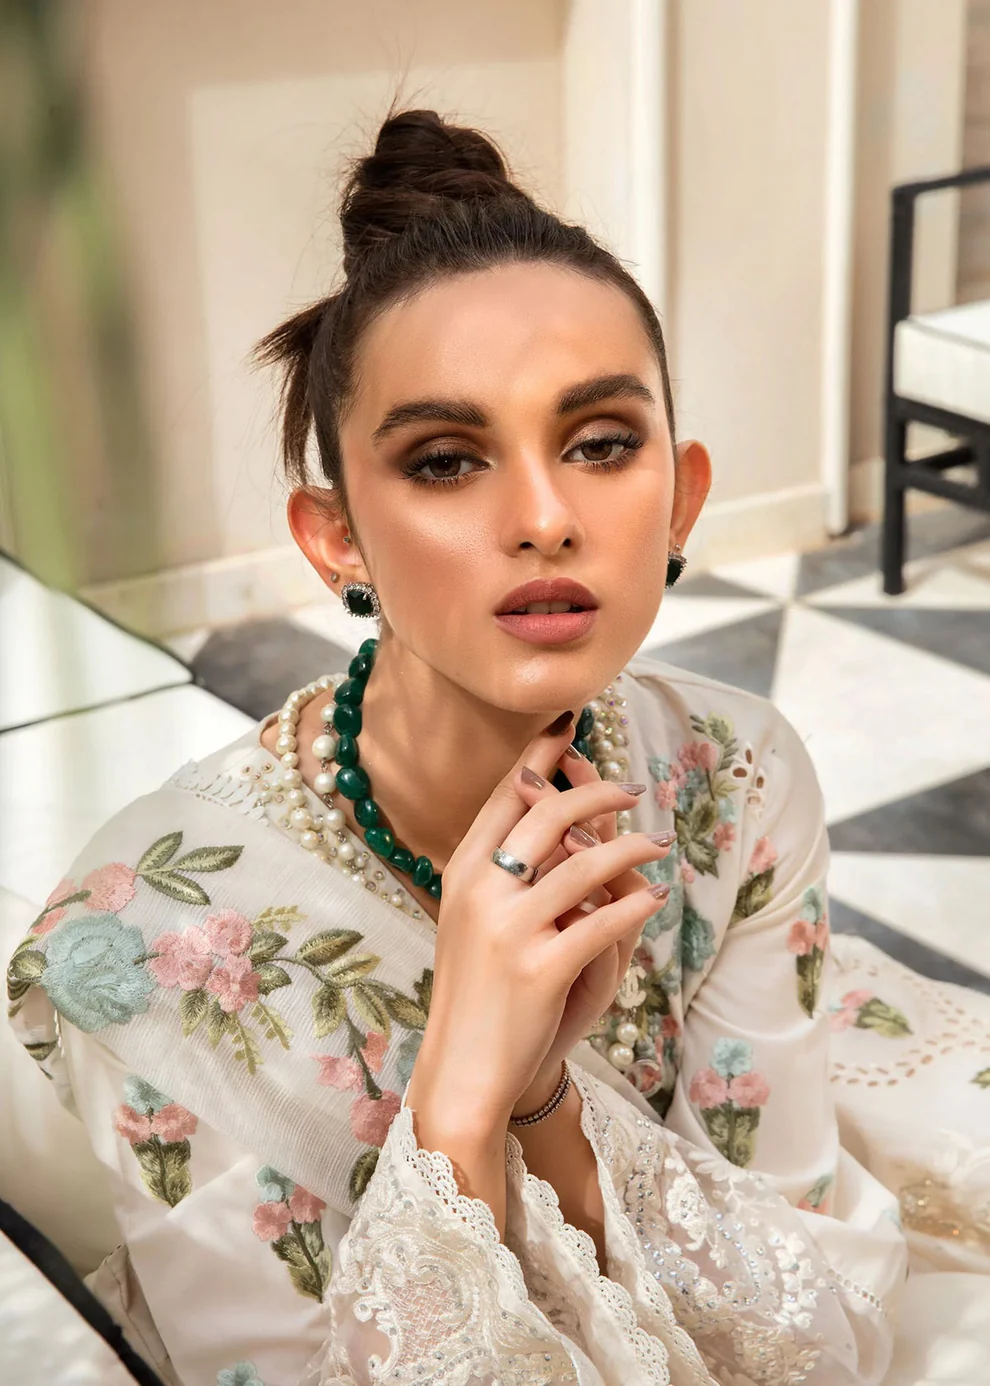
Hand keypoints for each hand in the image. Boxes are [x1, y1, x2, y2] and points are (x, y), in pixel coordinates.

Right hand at [405, 716, 672, 1138]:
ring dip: (631, 848)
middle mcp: (480, 892)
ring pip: (584, 865)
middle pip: (547, 816)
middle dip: (595, 793)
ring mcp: (508, 930)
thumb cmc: (474, 990)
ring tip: (659, 844)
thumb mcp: (470, 919)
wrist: (463, 1068)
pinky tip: (657, 897)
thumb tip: (544, 814)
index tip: (568, 727)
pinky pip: (603, 924)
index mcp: (461, 873)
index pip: (505, 798)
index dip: (539, 758)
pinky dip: (636, 907)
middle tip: (632, 789)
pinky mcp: (540, 970)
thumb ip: (498, 869)